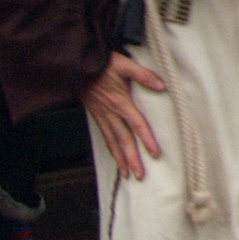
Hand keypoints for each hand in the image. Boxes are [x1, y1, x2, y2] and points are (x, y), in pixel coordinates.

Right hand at [81, 52, 167, 179]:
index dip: (146, 139)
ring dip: (120, 159)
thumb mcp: (124, 65)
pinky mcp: (96, 117)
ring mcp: (102, 117)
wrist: (77, 66)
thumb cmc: (101, 65)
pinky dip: (111, 150)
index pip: (136, 124)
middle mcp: (110, 113)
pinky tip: (116, 157)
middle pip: (123, 140)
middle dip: (132, 159)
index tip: (155, 153)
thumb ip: (143, 75)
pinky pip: (105, 137)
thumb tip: (161, 85)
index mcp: (120, 102)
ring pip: (112, 142)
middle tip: (140, 175)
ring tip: (127, 174)